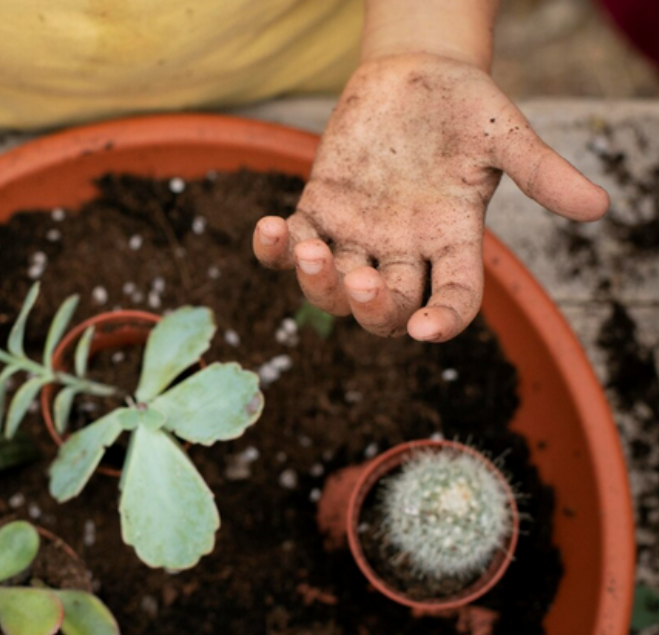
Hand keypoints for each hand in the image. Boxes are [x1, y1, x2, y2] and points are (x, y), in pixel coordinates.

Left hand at [253, 53, 608, 340]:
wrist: (414, 73)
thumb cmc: (465, 106)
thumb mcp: (503, 135)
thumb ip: (542, 171)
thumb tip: (599, 207)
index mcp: (451, 241)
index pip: (452, 299)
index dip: (442, 320)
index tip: (427, 330)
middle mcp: (402, 249)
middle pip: (385, 309)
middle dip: (372, 306)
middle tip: (362, 280)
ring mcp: (357, 234)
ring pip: (333, 290)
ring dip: (319, 284)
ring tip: (314, 252)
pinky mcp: (319, 209)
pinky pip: (291, 245)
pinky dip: (274, 248)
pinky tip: (268, 227)